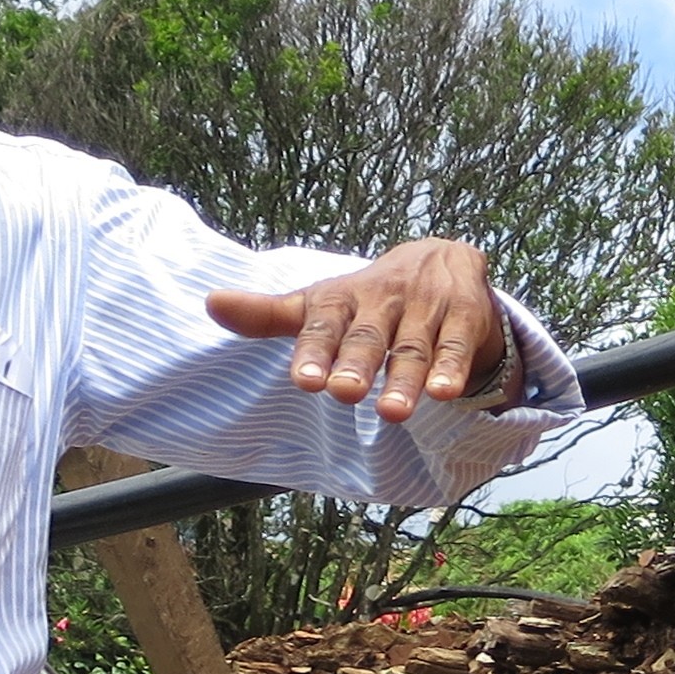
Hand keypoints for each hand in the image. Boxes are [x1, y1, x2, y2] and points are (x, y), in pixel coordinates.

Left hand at [206, 238, 505, 421]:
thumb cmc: (370, 300)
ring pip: (413, 347)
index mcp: (343, 297)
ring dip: (405, 379)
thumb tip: (210, 303)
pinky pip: (456, 345)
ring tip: (393, 413)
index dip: (314, 350)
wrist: (442, 260)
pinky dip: (451, 369)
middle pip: (368, 335)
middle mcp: (383, 298)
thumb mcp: (321, 304)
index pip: (324, 322)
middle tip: (344, 392)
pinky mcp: (463, 313)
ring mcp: (425, 306)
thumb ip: (270, 314)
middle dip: (357, 364)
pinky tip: (445, 393)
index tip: (303, 381)